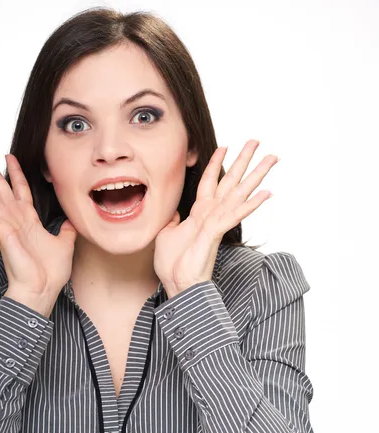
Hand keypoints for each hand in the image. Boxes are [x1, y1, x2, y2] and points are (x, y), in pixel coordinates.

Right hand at [0, 141, 77, 299]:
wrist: (41, 291)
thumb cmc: (50, 273)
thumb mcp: (64, 245)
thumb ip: (66, 231)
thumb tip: (70, 221)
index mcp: (28, 220)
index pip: (19, 189)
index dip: (15, 172)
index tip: (8, 155)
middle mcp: (13, 219)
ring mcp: (4, 225)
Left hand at [153, 139, 278, 296]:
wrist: (177, 284)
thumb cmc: (172, 264)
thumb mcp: (166, 234)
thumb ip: (173, 220)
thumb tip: (174, 212)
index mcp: (199, 213)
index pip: (210, 182)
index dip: (215, 164)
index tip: (223, 146)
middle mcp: (211, 214)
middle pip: (230, 181)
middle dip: (243, 161)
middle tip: (257, 141)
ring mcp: (216, 223)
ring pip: (239, 193)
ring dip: (256, 175)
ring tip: (272, 158)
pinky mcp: (216, 232)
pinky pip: (235, 215)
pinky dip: (250, 205)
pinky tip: (266, 194)